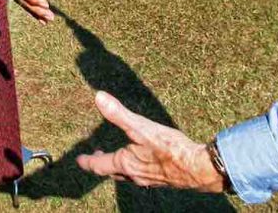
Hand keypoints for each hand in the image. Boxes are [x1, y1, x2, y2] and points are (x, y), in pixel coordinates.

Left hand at [76, 92, 225, 192]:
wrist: (197, 168)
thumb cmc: (169, 148)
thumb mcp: (141, 127)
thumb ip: (119, 114)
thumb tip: (98, 97)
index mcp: (125, 163)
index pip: (99, 165)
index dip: (88, 161)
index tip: (80, 159)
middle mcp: (134, 175)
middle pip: (112, 172)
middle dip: (102, 164)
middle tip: (97, 156)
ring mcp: (148, 180)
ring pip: (127, 175)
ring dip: (119, 167)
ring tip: (120, 158)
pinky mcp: (161, 180)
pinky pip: (142, 176)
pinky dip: (135, 169)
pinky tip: (145, 162)